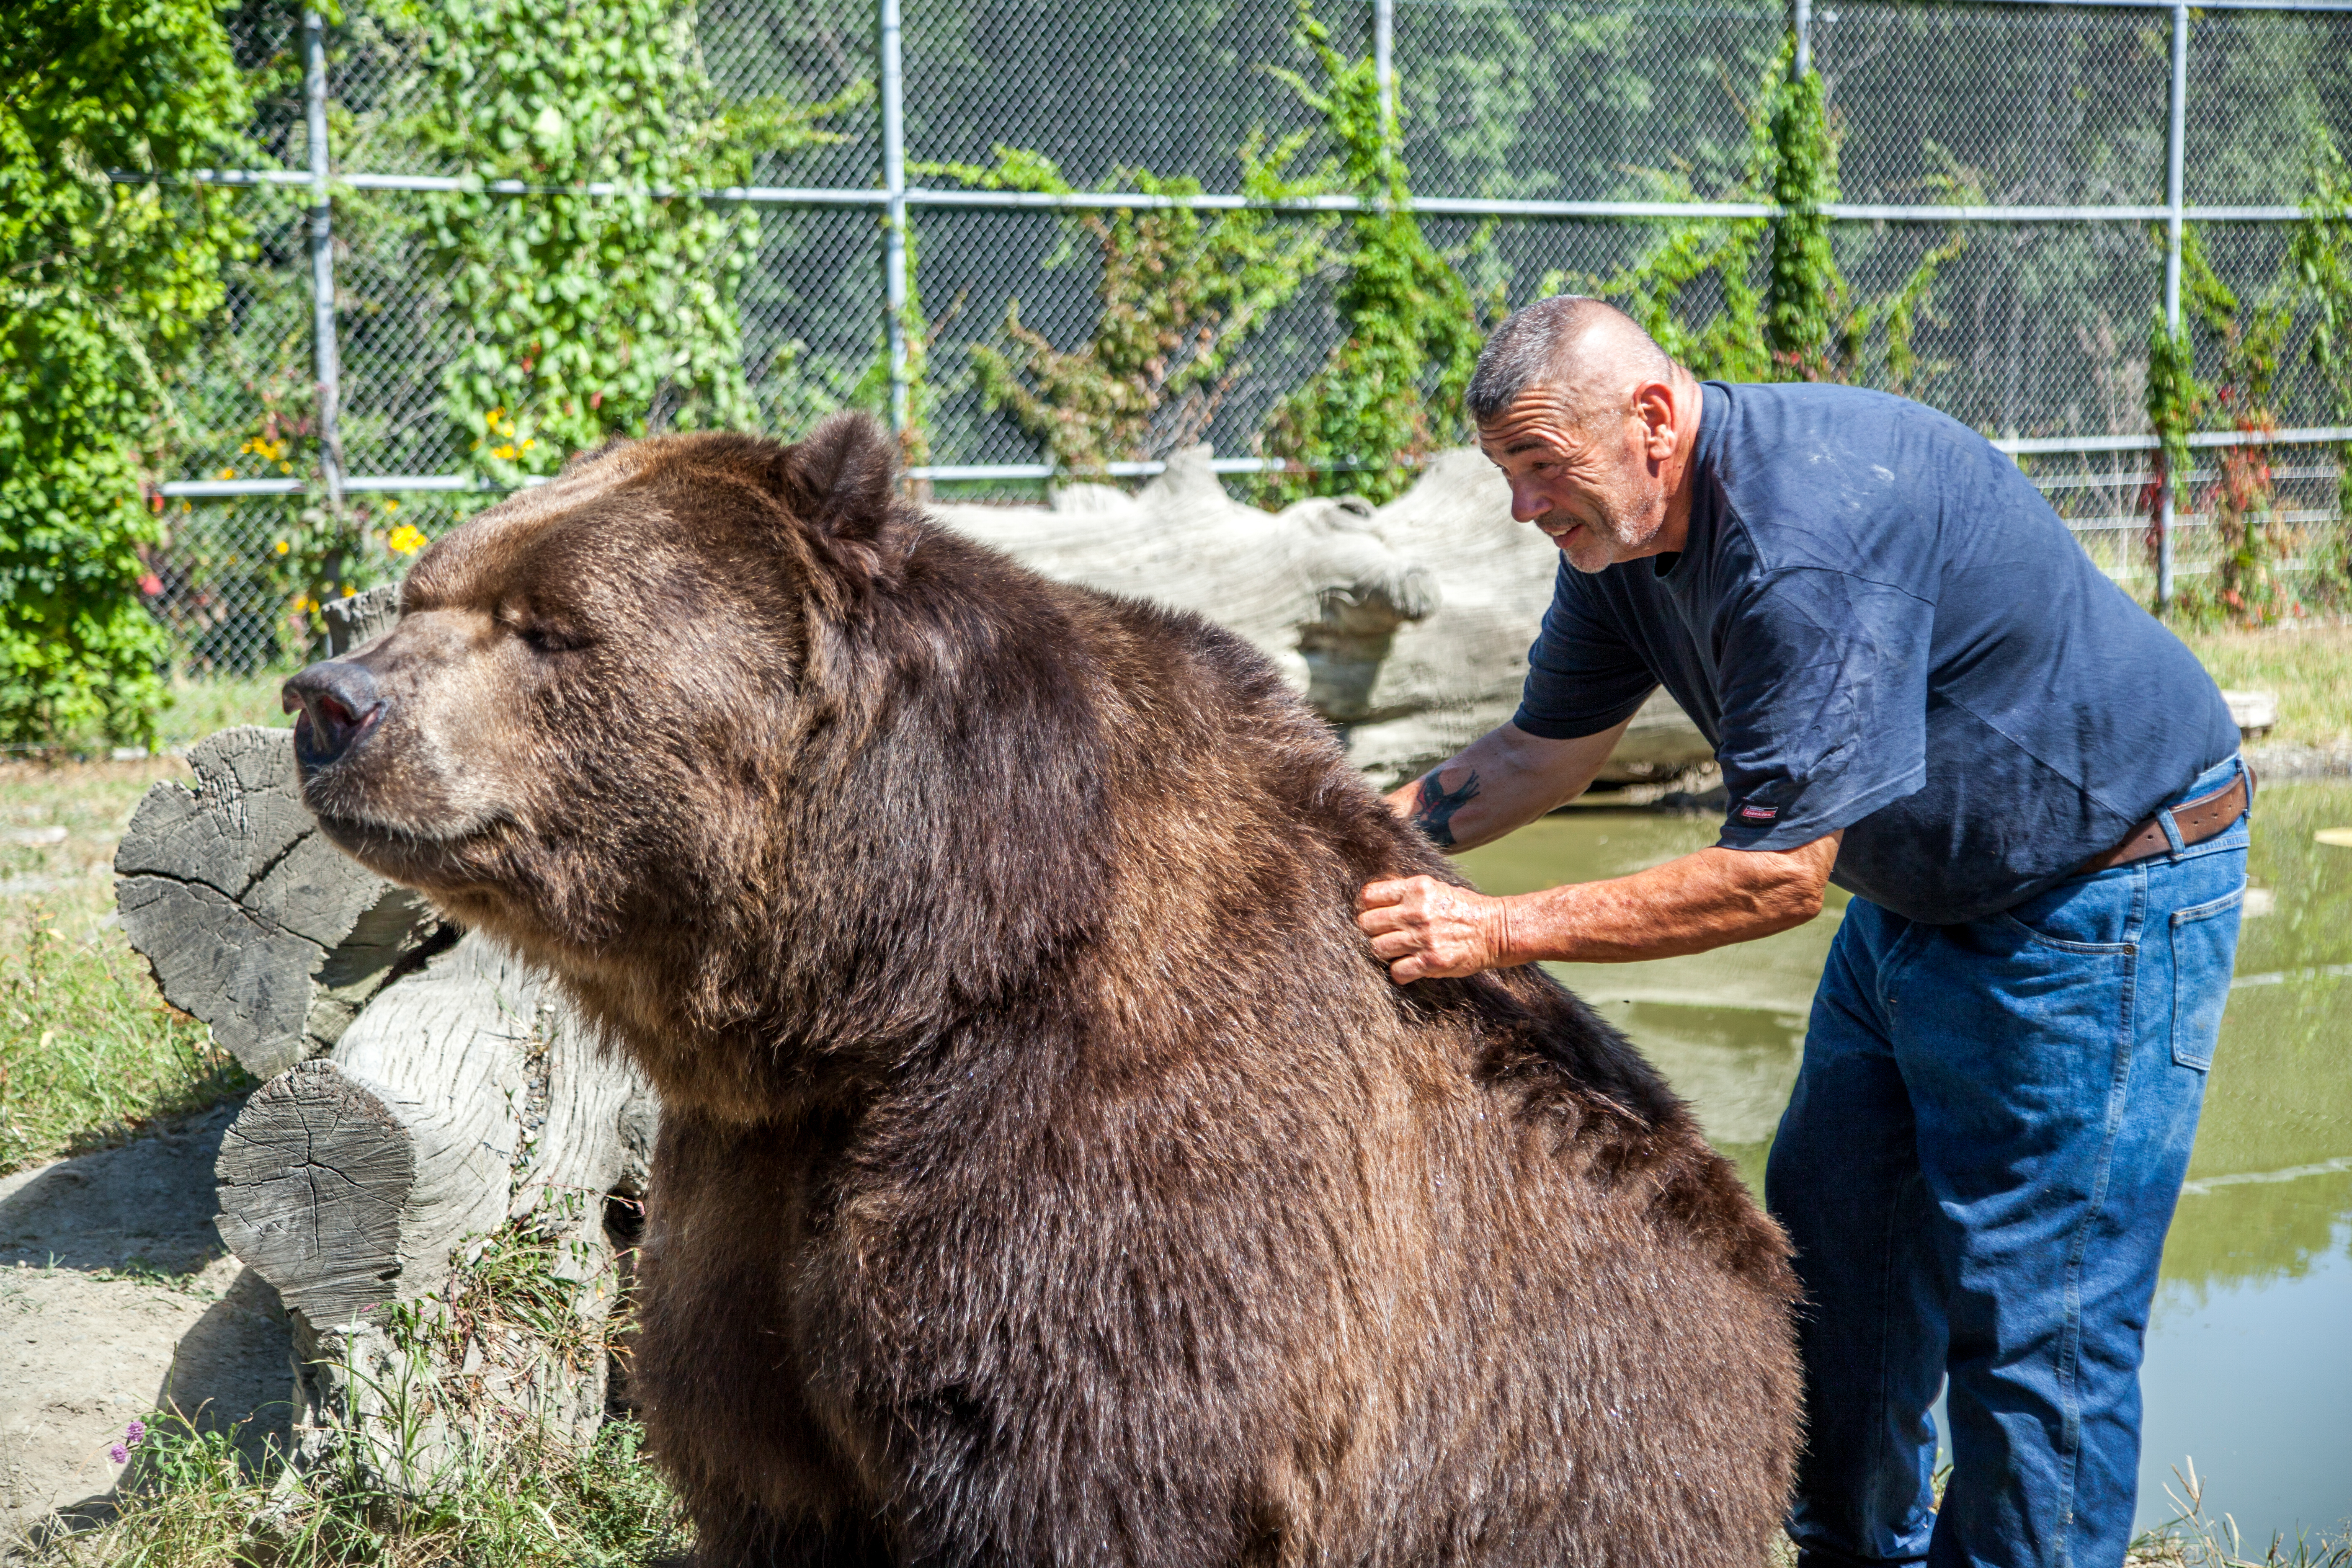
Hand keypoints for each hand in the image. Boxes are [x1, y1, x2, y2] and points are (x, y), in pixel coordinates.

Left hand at [1356, 876, 1513, 983]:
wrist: (1495, 930)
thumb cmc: (1463, 909)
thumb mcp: (1435, 888)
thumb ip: (1406, 892)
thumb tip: (1373, 898)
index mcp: (1416, 889)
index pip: (1369, 896)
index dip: (1366, 907)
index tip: (1373, 914)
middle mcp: (1416, 911)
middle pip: (1367, 924)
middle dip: (1371, 932)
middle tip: (1383, 935)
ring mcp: (1423, 937)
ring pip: (1377, 948)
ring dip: (1383, 953)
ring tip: (1396, 952)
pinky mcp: (1431, 961)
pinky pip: (1396, 972)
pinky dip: (1399, 973)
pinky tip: (1408, 968)